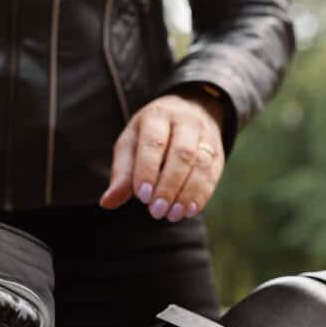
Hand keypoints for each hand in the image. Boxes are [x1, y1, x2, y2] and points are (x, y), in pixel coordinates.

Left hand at [100, 86, 226, 220]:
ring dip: (187, 194)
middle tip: (156, 211)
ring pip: (201, 164)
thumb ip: (122, 173)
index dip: (148, 170)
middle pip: (182, 154)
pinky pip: (213, 174)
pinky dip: (202, 194)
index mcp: (157, 116)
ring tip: (172, 215)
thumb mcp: (131, 145)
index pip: (154, 143)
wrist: (188, 111)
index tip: (142, 197)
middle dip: (169, 186)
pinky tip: (189, 211)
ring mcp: (205, 135)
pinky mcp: (218, 151)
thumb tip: (107, 202)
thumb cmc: (150, 134)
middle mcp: (185, 122)